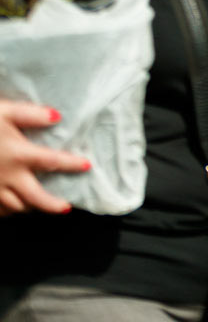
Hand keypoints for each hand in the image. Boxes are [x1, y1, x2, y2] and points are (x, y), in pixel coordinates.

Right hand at [0, 100, 90, 215]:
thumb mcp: (2, 111)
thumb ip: (30, 114)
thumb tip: (57, 116)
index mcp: (18, 154)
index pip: (53, 161)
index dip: (72, 164)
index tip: (86, 166)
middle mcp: (7, 177)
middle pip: (35, 198)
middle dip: (52, 205)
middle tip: (65, 208)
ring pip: (13, 207)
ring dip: (27, 207)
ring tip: (36, 206)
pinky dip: (4, 210)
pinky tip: (8, 206)